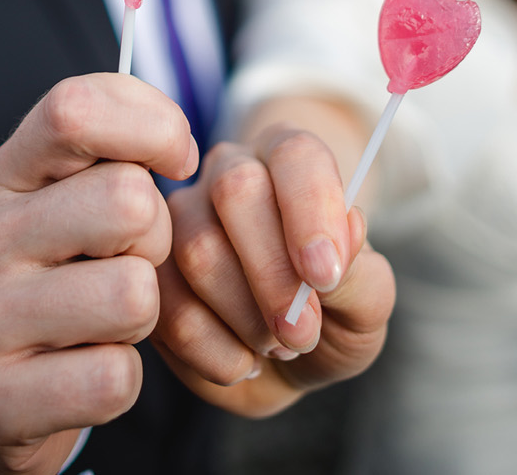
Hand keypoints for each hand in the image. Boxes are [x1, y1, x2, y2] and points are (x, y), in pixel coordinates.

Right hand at [0, 73, 197, 474]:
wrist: (2, 391)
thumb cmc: (74, 268)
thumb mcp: (88, 195)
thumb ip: (126, 147)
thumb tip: (182, 149)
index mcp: (8, 174)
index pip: (76, 108)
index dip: (155, 127)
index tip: (176, 163)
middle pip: (129, 201)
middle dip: (158, 238)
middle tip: (128, 263)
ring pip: (134, 293)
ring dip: (144, 315)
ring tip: (105, 320)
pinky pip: (115, 377)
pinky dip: (120, 380)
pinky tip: (85, 371)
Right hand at [152, 125, 394, 415]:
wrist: (292, 361)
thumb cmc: (336, 314)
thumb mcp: (368, 301)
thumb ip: (360, 270)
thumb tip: (346, 228)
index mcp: (293, 158)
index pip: (297, 155)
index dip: (311, 210)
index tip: (324, 276)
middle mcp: (231, 171)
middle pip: (237, 192)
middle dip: (273, 273)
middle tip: (301, 333)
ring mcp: (179, 217)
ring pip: (196, 251)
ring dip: (245, 316)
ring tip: (278, 346)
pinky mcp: (148, 272)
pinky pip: (165, 306)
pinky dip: (212, 350)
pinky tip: (243, 361)